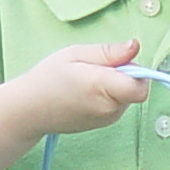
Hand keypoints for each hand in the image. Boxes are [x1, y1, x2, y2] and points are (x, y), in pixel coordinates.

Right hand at [7, 40, 147, 136]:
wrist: (29, 110)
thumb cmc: (48, 78)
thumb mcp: (75, 53)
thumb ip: (109, 52)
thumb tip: (135, 46)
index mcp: (101, 87)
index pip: (140, 86)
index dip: (137, 71)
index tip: (120, 62)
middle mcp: (107, 108)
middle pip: (136, 88)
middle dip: (125, 74)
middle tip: (97, 67)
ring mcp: (107, 119)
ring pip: (128, 96)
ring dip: (117, 85)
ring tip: (89, 79)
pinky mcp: (105, 123)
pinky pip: (119, 104)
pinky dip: (110, 95)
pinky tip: (88, 91)